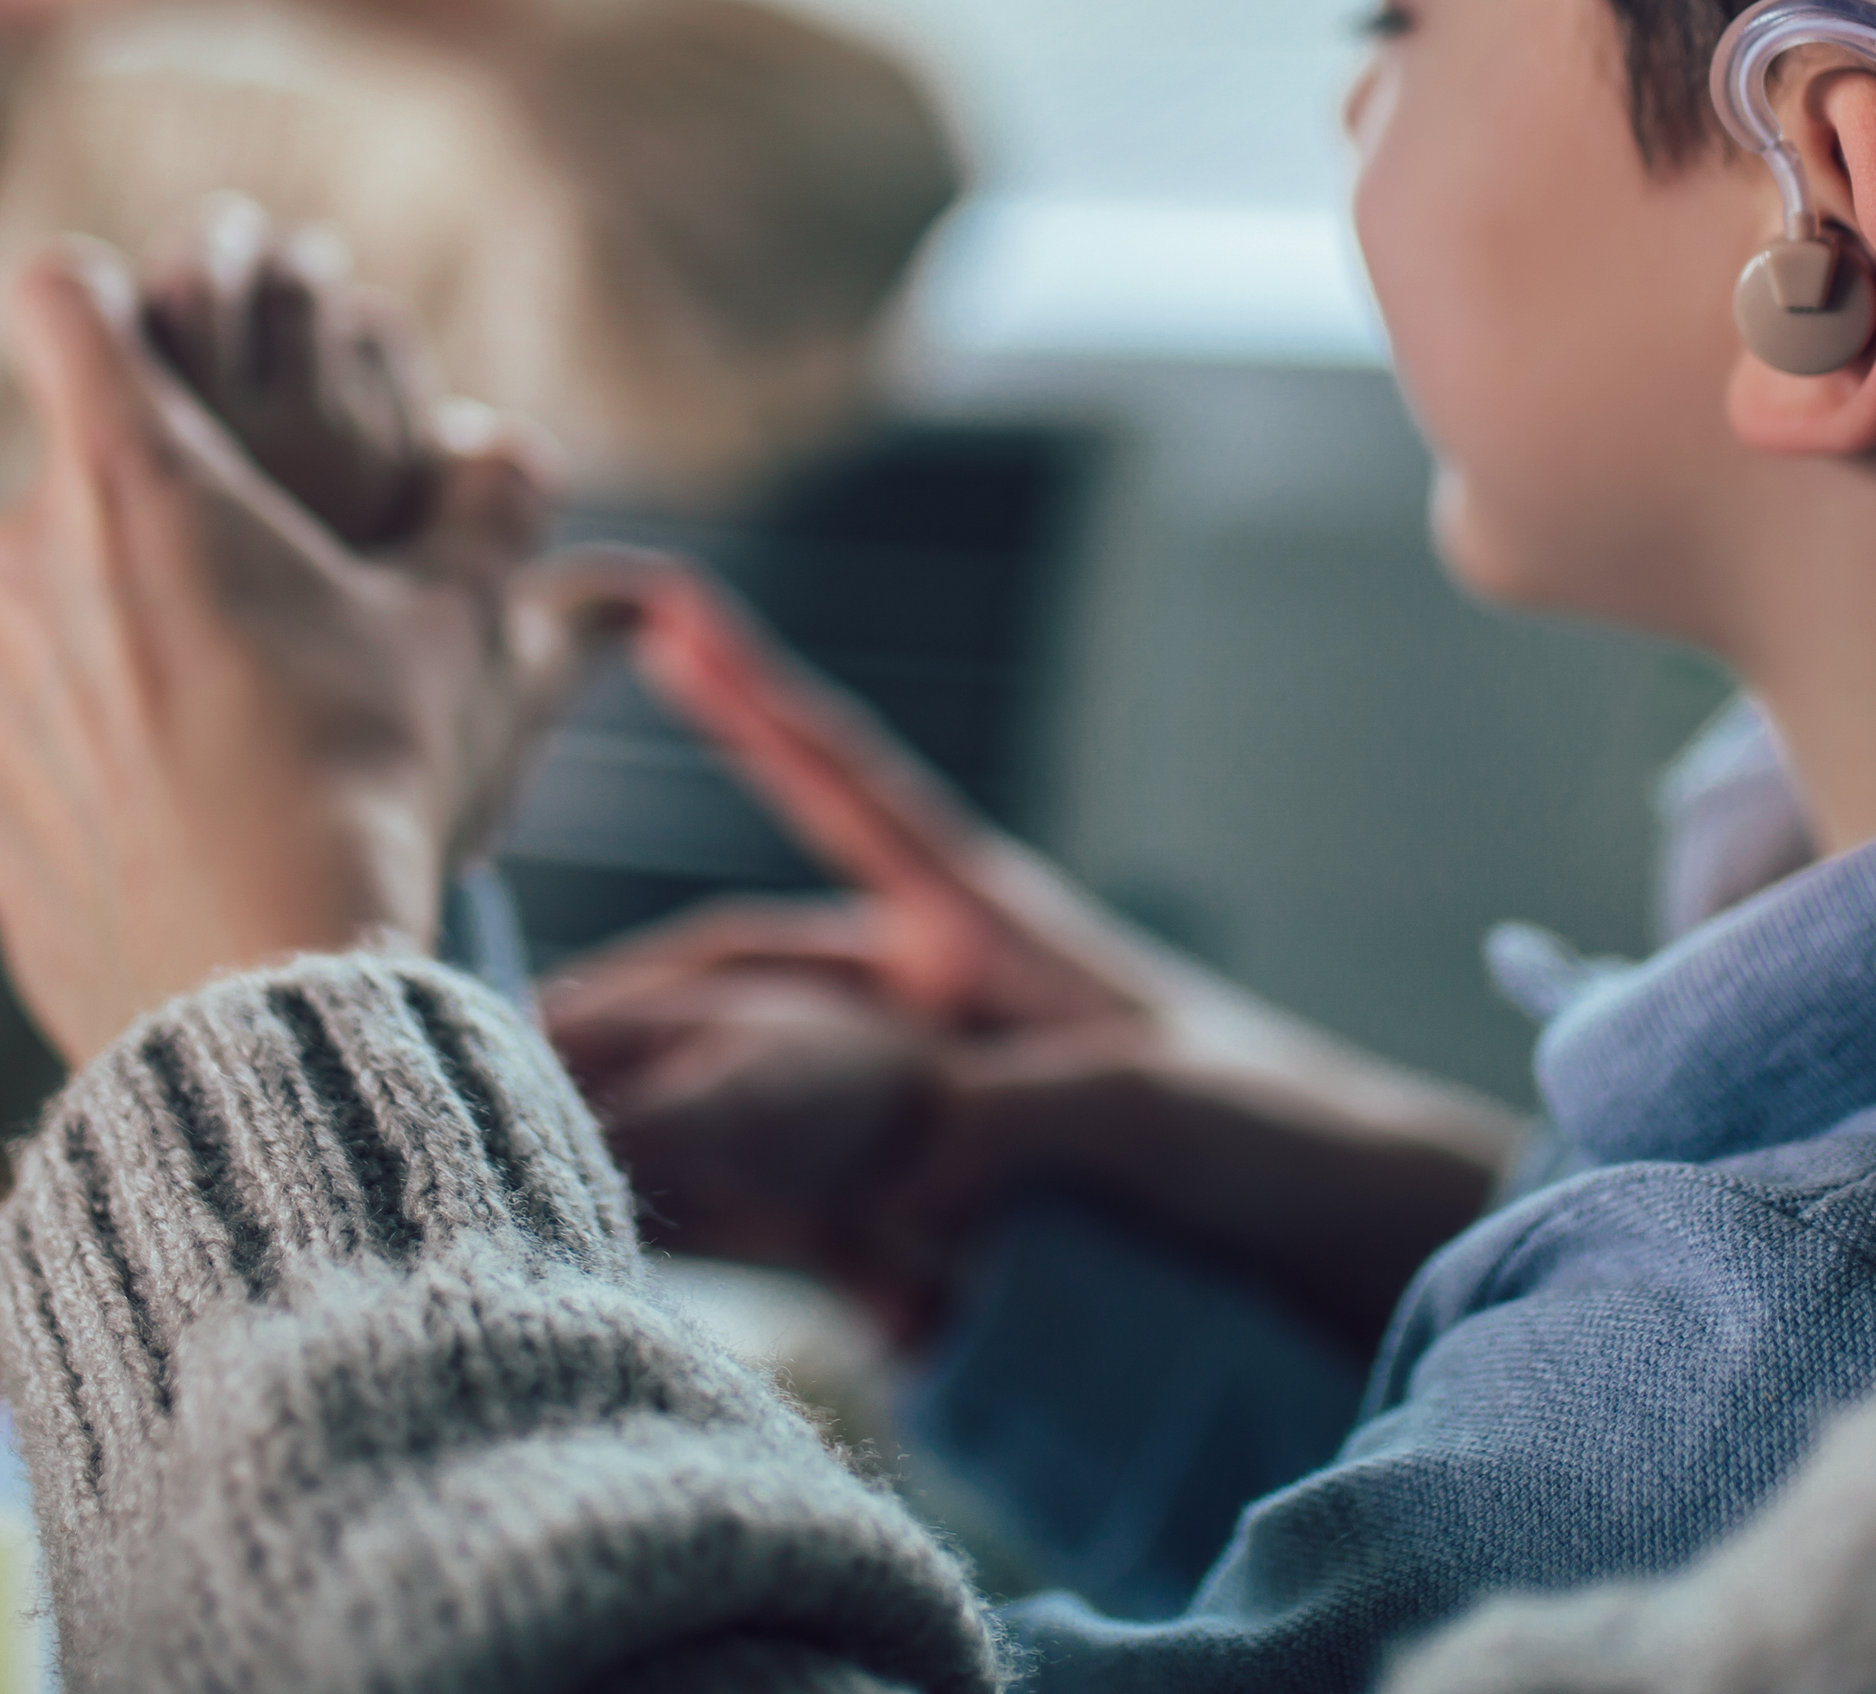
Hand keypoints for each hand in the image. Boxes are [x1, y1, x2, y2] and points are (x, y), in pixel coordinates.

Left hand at [0, 243, 634, 1066]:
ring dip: (122, 662)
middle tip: (269, 616)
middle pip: (70, 496)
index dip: (106, 308)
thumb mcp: (461, 627)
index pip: (58, 299)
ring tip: (240, 750)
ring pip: (45, 635)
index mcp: (131, 480)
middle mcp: (15, 570)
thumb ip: (485, 512)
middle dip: (153, 536)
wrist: (271, 991)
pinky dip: (97, 784)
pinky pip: (36, 765)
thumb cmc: (371, 773)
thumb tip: (508, 451)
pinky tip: (191, 844)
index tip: (162, 359)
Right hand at [544, 574, 1521, 1345]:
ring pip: (742, 1084)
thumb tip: (892, 1151)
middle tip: (495, 1009)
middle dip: (628, 988)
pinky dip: (698, 1203)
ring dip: (638, 1096)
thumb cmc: (1299, 1149)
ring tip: (508, 1115)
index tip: (648, 604)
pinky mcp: (922, 1231)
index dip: (750, 696)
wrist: (1381, 1271)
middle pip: (746, 972)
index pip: (847, 782)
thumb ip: (1020, 1113)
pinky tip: (612, 1219)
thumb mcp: (1164, 1107)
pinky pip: (782, 1201)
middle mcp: (939, 1008)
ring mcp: (922, 1118)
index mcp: (999, 931)